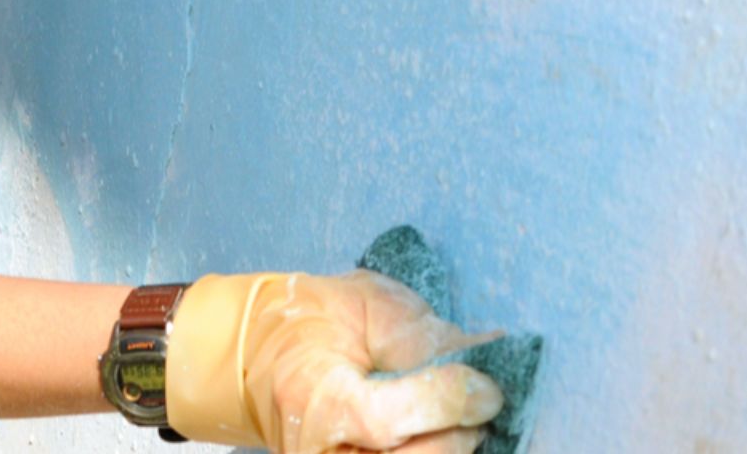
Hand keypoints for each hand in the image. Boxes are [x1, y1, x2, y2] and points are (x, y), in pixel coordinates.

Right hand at [168, 272, 502, 453]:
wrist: (259, 354)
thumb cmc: (312, 321)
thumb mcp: (364, 307)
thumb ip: (422, 336)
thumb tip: (487, 353)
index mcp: (310, 395)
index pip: (384, 421)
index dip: (445, 404)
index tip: (487, 386)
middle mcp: (316, 451)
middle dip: (458, 434)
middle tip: (481, 402)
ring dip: (450, 449)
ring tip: (467, 424)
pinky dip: (432, 451)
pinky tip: (448, 436)